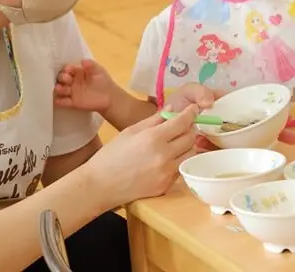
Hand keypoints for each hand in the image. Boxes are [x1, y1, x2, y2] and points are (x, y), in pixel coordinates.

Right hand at [54, 59, 115, 113]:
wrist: (110, 98)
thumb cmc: (104, 82)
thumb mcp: (99, 71)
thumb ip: (91, 65)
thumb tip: (82, 61)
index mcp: (78, 72)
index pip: (68, 69)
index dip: (67, 69)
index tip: (68, 70)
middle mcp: (72, 81)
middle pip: (62, 78)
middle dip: (62, 78)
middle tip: (66, 79)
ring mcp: (72, 92)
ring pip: (61, 90)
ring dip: (59, 89)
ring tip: (60, 88)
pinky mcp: (73, 103)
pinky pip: (63, 102)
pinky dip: (59, 101)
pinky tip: (58, 100)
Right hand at [84, 104, 199, 207]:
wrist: (100, 185)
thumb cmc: (111, 155)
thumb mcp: (130, 131)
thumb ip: (154, 120)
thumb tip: (172, 109)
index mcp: (153, 138)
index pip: (183, 122)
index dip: (191, 113)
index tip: (194, 109)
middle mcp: (164, 156)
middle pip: (191, 138)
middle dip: (190, 128)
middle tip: (183, 125)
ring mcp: (167, 173)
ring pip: (190, 154)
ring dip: (187, 145)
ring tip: (177, 142)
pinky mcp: (166, 186)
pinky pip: (181, 168)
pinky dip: (179, 160)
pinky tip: (168, 157)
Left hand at [174, 86, 294, 150]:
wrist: (159, 129)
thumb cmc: (176, 106)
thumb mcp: (186, 93)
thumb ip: (197, 92)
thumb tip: (210, 102)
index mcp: (226, 105)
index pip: (250, 107)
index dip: (268, 112)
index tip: (283, 119)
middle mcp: (228, 121)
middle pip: (255, 126)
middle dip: (275, 131)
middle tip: (292, 139)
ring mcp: (223, 137)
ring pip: (246, 142)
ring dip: (262, 147)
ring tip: (280, 152)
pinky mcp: (214, 151)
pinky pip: (229, 154)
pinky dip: (239, 158)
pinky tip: (250, 161)